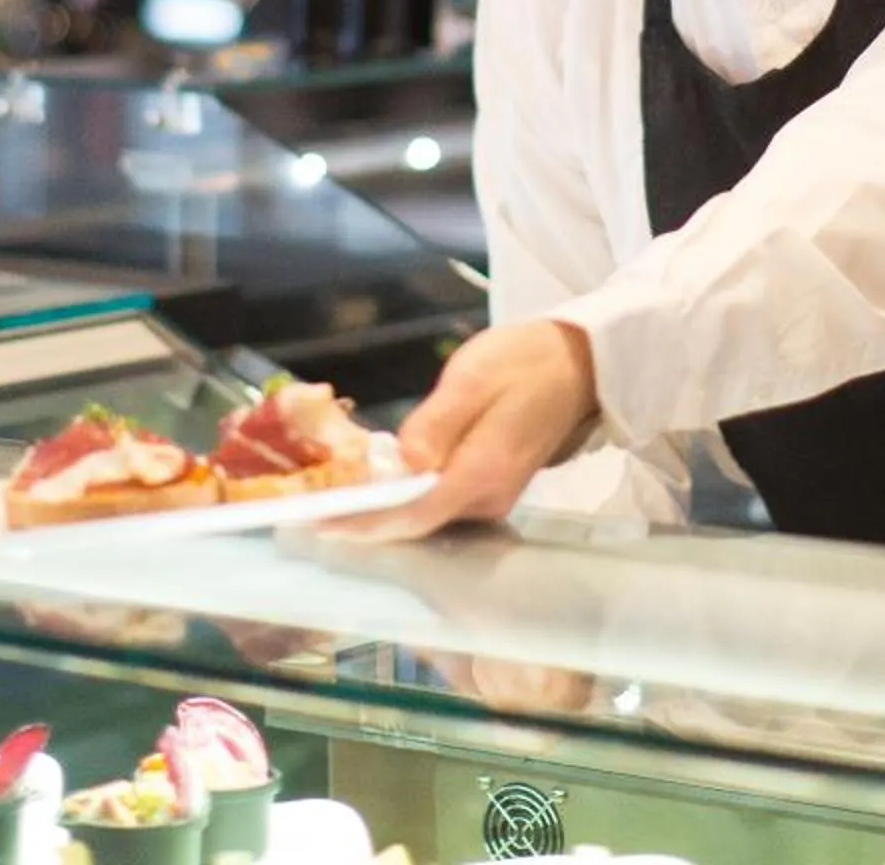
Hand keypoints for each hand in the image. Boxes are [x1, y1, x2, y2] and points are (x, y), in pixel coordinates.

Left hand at [331, 321, 598, 540]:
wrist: (578, 365)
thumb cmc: (524, 361)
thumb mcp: (474, 377)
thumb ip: (437, 423)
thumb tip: (403, 463)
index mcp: (482, 471)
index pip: (414, 513)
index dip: (363, 522)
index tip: (318, 521)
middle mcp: (487, 498)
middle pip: (414, 522)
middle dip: (360, 520)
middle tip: (306, 509)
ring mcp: (490, 497)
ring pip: (423, 516)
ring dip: (376, 511)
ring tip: (326, 498)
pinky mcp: (488, 488)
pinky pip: (435, 503)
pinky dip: (400, 498)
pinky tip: (370, 485)